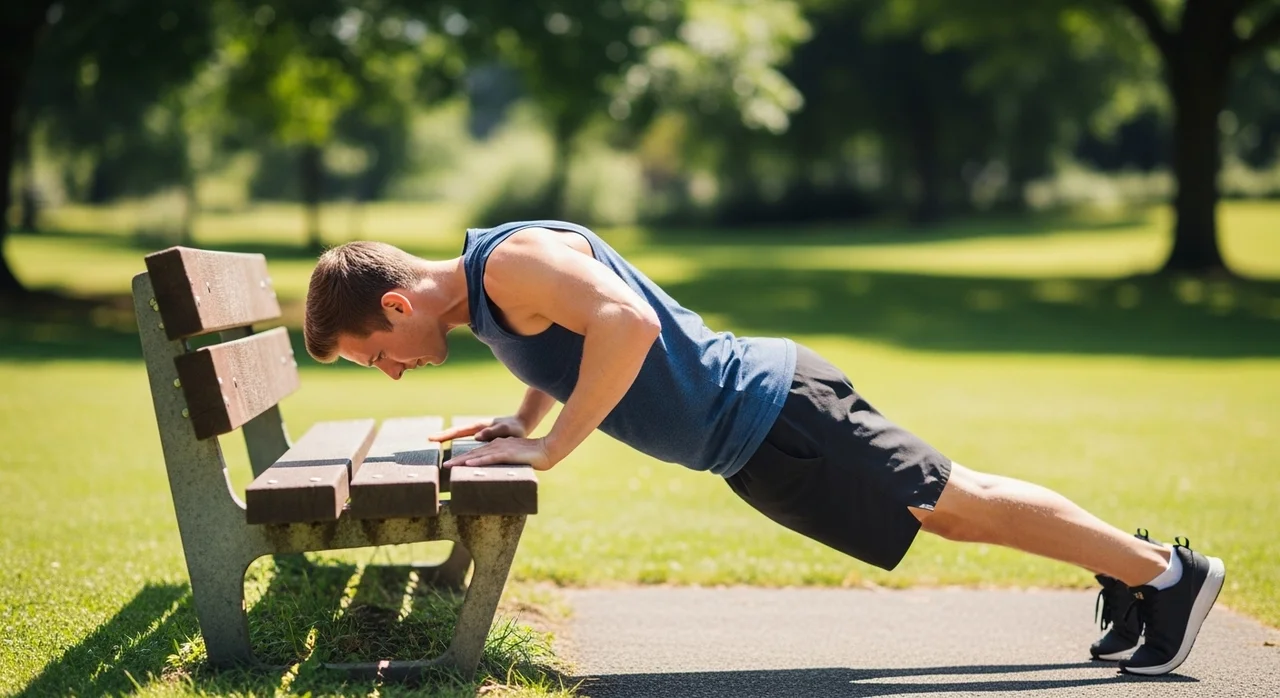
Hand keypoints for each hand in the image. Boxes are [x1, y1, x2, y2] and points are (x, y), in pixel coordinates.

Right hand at [429, 415, 526, 442]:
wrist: (522, 424)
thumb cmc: (515, 427)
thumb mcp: (507, 429)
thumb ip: (494, 431)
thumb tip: (477, 437)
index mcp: (479, 427)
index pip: (458, 431)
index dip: (445, 435)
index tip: (432, 438)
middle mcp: (476, 429)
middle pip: (455, 432)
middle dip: (442, 436)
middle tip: (428, 441)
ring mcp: (478, 433)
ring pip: (459, 437)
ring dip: (447, 441)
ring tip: (436, 448)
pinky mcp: (481, 438)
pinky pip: (466, 442)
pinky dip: (457, 445)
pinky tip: (454, 453)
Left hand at [441, 436, 557, 470]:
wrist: (549, 449)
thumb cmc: (535, 457)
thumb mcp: (517, 460)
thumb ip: (507, 463)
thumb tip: (500, 474)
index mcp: (500, 446)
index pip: (479, 453)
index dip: (465, 459)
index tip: (453, 465)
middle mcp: (498, 445)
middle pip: (474, 453)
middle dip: (458, 460)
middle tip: (445, 466)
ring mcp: (503, 448)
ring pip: (479, 455)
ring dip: (463, 461)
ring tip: (450, 466)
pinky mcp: (508, 454)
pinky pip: (490, 458)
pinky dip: (478, 461)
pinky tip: (468, 465)